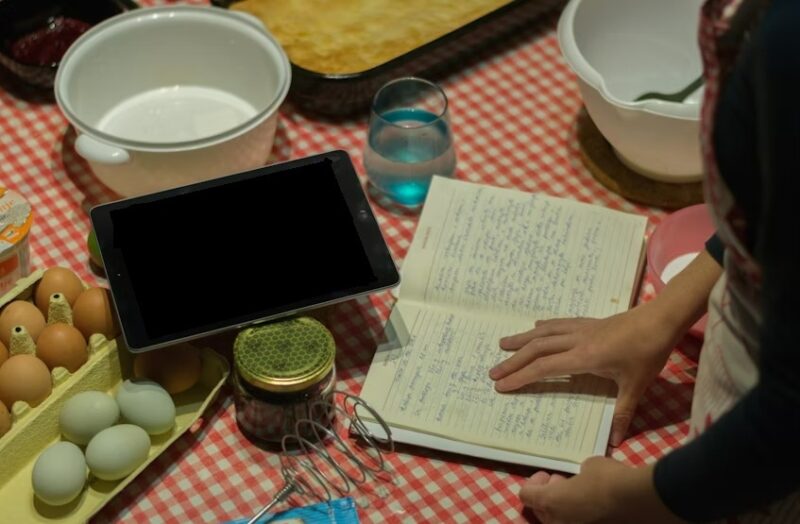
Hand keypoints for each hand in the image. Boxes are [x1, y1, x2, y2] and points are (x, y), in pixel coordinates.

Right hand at [489, 304, 679, 445]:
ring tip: (502, 344)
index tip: (502, 385)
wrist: (660, 319)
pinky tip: (535, 327)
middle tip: (493, 372)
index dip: (521, 377)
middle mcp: (576, 340)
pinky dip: (543, 327)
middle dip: (513, 361)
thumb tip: (616, 441)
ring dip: (522, 339)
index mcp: (584, 357)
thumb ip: (623, 412)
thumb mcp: (636, 386)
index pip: (545, 368)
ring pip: (544, 333)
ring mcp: (581, 329)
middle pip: (537, 349)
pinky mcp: (589, 322)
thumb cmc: (648, 352)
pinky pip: (558, 324)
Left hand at [520, 458, 682, 523]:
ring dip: (565, 509)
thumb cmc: (610, 479)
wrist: (641, 501)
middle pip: (541, 512)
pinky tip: (598, 507)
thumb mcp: (590, 466)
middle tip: (564, 483)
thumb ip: (578, 474)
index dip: (534, 483)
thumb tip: (583, 478)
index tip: (549, 475)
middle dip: (550, 496)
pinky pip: (582, 523)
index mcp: (551, 503)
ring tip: (583, 496)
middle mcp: (559, 523)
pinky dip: (584, 517)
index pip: (526, 495)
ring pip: (559, 522)